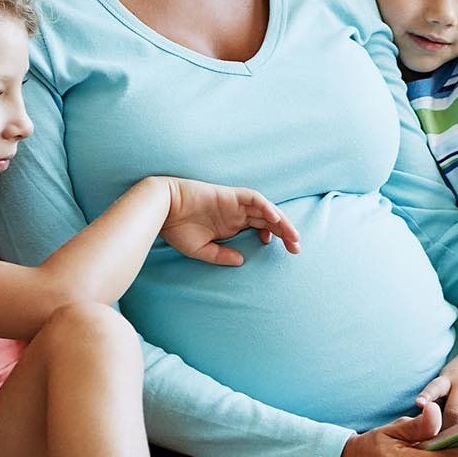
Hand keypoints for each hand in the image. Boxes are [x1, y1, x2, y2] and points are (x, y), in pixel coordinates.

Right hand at [160, 177, 300, 265]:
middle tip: (297, 248)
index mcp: (232, 224)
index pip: (262, 229)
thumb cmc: (176, 228)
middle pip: (269, 220)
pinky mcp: (229, 195)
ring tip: (293, 236)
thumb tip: (242, 261)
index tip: (285, 251)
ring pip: (265, 209)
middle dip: (285, 233)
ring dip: (281, 221)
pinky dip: (265, 206)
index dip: (275, 238)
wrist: (160, 209)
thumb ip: (221, 256)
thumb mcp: (201, 250)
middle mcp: (237, 213)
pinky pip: (253, 198)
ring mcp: (234, 203)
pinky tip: (274, 218)